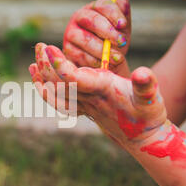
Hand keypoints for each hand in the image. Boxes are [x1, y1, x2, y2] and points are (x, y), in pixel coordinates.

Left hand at [30, 43, 166, 145]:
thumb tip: (142, 73)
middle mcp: (89, 99)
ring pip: (56, 93)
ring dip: (43, 77)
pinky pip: (58, 102)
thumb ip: (147, 85)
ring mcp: (84, 105)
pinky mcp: (84, 108)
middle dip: (46, 64)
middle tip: (39, 46)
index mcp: (102, 90)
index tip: (49, 49)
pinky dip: (46, 92)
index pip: (73, 78)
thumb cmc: (149, 115)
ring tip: (33, 62)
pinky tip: (39, 82)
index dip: (58, 64)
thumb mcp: (152, 97)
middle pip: (59, 82)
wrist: (143, 139)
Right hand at [63, 0, 131, 77]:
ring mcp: (71, 33)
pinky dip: (95, 60)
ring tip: (117, 58)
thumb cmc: (113, 43)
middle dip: (109, 32)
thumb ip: (123, 17)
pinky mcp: (67, 49)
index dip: (113, 14)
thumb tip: (123, 0)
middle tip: (122, 42)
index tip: (123, 25)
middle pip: (92, 20)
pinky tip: (104, 64)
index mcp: (94, 8)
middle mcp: (79, 17)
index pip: (102, 5)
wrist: (103, 63)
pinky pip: (81, 54)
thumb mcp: (122, 30)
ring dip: (103, 50)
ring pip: (86, 39)